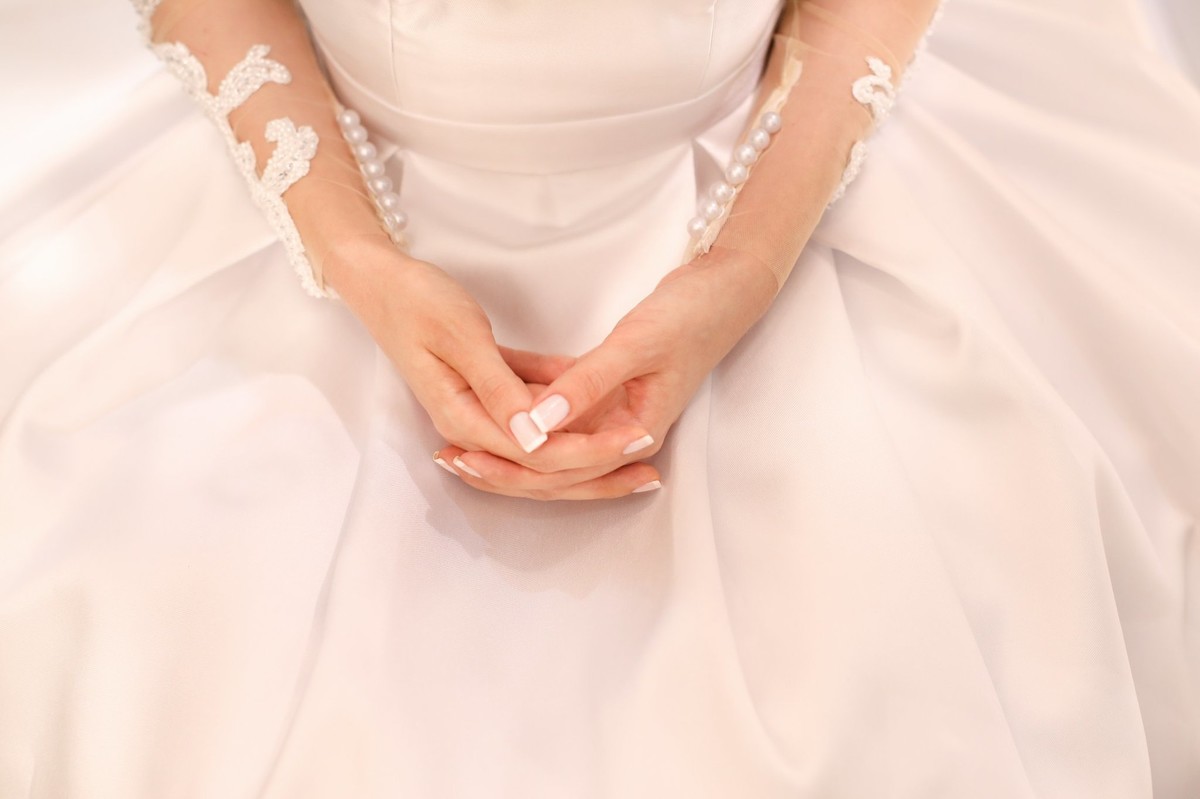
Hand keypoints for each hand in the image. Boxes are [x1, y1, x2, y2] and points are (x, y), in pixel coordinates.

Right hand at [326, 234, 653, 470]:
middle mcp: (470, 425)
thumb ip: (500, 390)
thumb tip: (536, 440)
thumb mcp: (462, 338)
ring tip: (637, 439)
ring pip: (541, 441)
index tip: (636, 439)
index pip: (538, 456)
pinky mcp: (485, 388)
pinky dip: (564, 405)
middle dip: (599, 466)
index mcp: (463, 418)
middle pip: (543, 464)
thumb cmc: (416, 300)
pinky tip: (601, 399)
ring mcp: (477, 408)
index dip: (592, 452)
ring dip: (587, 441)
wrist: (379, 279)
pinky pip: (532, 408)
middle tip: (650, 459)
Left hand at [436, 245, 778, 499]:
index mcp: (631, 435)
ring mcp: (614, 412)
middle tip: (448, 459)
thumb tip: (537, 424)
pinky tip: (491, 386)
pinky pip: (558, 402)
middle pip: (552, 468)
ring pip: (551, 440)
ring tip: (457, 439)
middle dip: (500, 467)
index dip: (510, 466)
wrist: (725, 288)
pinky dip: (526, 398)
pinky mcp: (606, 387)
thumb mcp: (637, 346)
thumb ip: (587, 384)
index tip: (466, 456)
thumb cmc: (689, 316)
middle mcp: (620, 434)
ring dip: (508, 441)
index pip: (562, 469)